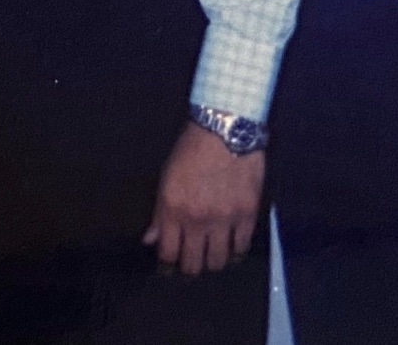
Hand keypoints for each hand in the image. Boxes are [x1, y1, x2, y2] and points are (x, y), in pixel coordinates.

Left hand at [142, 122, 264, 273]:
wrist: (224, 131)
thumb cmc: (190, 150)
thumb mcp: (166, 178)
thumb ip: (159, 213)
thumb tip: (150, 239)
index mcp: (173, 209)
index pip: (168, 252)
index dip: (167, 264)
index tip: (169, 265)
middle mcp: (197, 219)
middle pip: (193, 263)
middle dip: (190, 267)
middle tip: (191, 263)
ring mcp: (224, 219)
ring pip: (218, 261)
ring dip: (213, 262)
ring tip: (211, 256)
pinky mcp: (247, 215)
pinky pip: (241, 247)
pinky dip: (235, 251)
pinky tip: (231, 247)